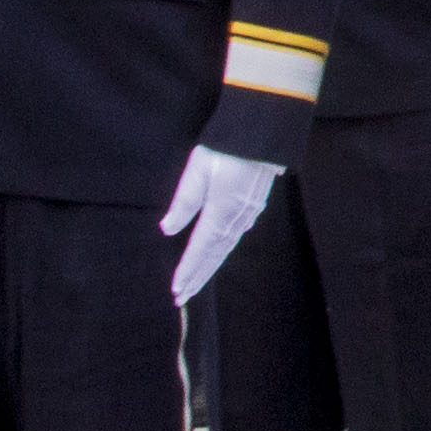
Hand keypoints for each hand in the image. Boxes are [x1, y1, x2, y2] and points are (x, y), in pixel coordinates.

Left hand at [160, 144, 278, 305]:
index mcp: (221, 211)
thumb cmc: (226, 147)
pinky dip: (221, 251)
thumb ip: (184, 202)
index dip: (187, 270)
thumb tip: (167, 229)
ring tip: (195, 282)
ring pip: (226, 248)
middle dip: (198, 277)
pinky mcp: (254, 206)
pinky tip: (216, 254)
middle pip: (215, 255)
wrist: (263, 132)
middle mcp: (237, 218)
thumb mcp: (197, 169)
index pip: (200, 249)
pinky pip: (234, 237)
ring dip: (209, 267)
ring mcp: (248, 213)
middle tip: (183, 298)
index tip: (176, 290)